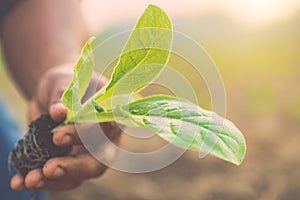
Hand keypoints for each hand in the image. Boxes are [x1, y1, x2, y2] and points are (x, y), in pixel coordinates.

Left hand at [11, 63, 121, 190]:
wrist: (53, 94)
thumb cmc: (65, 82)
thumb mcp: (64, 81)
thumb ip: (64, 94)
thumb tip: (59, 113)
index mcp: (111, 114)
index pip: (106, 128)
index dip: (85, 135)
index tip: (58, 136)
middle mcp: (105, 139)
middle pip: (98, 161)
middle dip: (74, 167)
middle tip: (49, 168)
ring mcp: (89, 153)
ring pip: (80, 175)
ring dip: (56, 179)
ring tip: (30, 178)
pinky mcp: (71, 161)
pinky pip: (62, 177)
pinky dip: (44, 181)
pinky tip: (21, 181)